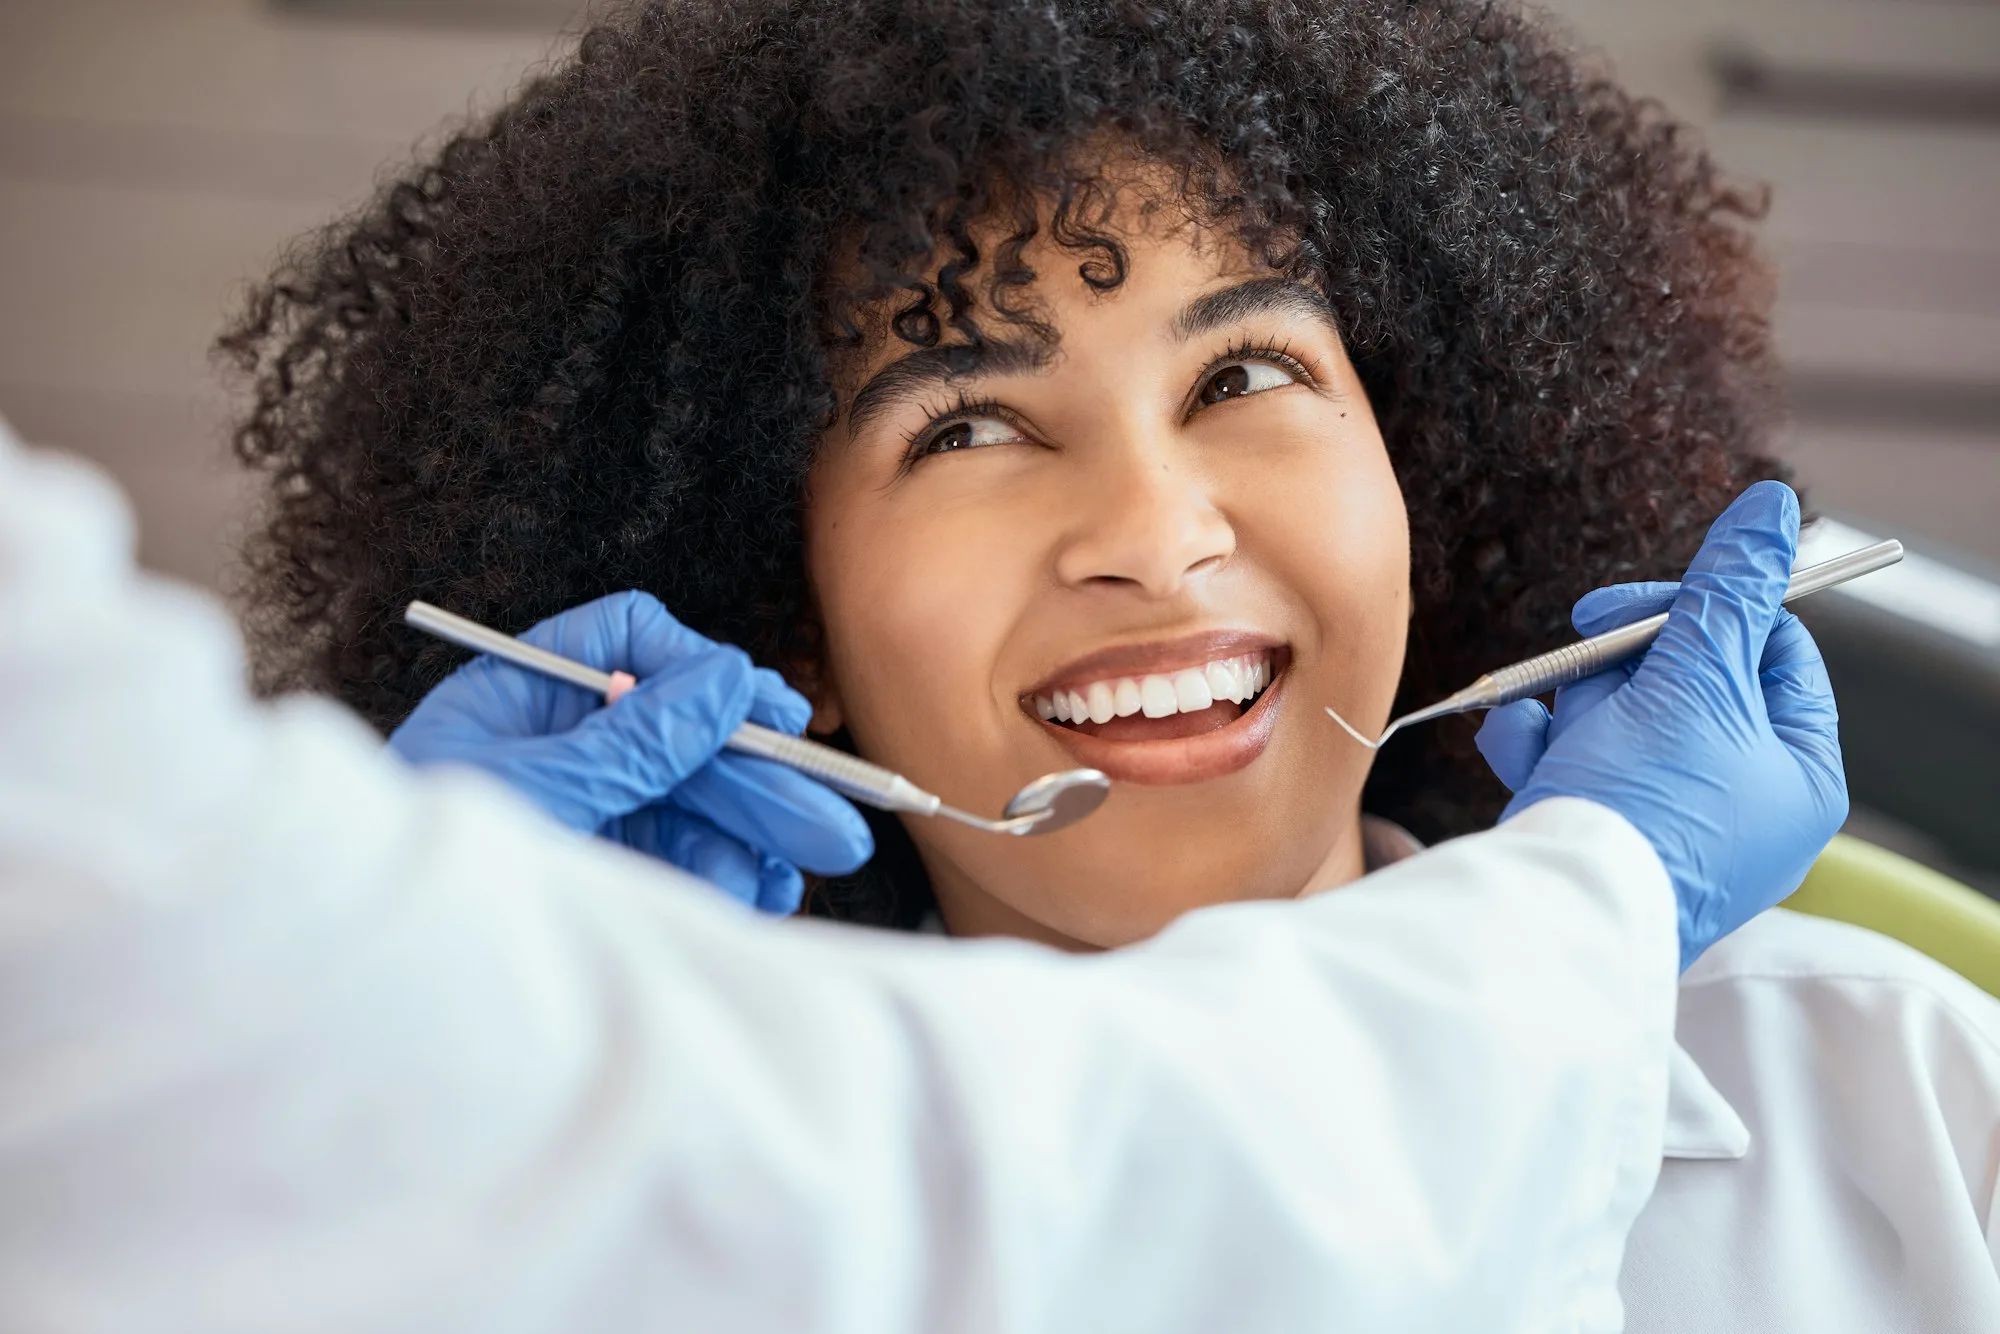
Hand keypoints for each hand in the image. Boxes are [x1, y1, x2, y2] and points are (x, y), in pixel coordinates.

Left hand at [390, 591, 871, 912]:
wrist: (370, 996)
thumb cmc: (424, 878)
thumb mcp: (539, 792)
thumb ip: (637, 738)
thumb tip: (725, 679)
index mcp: (520, 694)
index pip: (626, 639)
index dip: (697, 665)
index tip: (759, 708)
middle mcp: (557, 742)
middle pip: (681, 734)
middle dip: (759, 779)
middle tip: (831, 819)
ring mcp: (582, 807)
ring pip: (692, 803)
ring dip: (752, 837)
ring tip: (796, 875)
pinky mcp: (598, 867)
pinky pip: (678, 857)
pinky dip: (723, 874)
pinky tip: (756, 894)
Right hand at [1474, 482, 1846, 967]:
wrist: (1559, 911)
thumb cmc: (1645, 808)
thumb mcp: (1694, 677)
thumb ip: (1728, 590)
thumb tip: (1771, 508)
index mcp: (1798, 772)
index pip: (1774, 650)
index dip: (1707, 611)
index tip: (1638, 604)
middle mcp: (1743, 803)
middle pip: (1688, 679)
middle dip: (1621, 666)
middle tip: (1587, 653)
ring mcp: (1671, 823)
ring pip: (1621, 718)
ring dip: (1570, 703)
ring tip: (1543, 722)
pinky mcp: (1605, 838)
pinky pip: (1577, 765)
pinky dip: (1541, 745)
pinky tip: (1512, 740)